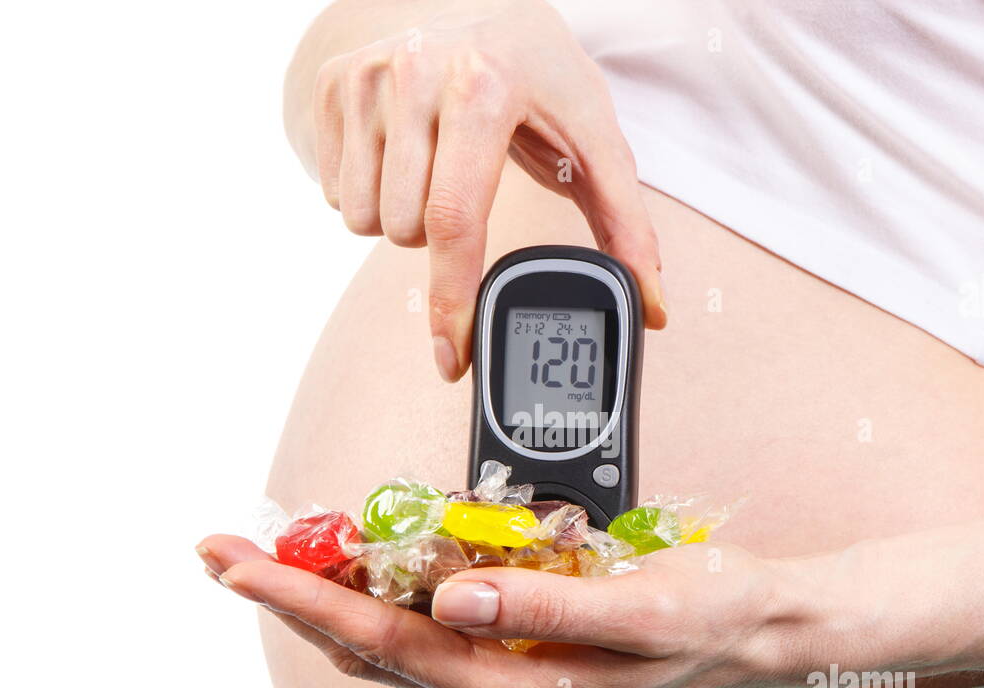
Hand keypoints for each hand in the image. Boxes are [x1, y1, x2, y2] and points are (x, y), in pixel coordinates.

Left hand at [197, 535, 818, 687]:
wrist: (753, 625)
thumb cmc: (707, 617)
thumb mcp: (641, 608)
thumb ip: (546, 604)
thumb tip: (451, 596)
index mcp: (519, 685)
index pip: (386, 643)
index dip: (304, 600)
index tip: (242, 562)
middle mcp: (498, 684)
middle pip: (366, 644)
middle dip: (290, 596)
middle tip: (224, 549)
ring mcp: (503, 664)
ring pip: (389, 636)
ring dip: (327, 592)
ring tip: (274, 546)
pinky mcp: (514, 637)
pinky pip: (427, 620)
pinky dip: (383, 586)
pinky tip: (367, 554)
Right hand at [311, 0, 665, 380]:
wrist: (479, 9)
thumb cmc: (542, 81)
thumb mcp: (594, 140)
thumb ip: (626, 227)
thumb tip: (652, 307)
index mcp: (483, 88)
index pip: (455, 219)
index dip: (451, 299)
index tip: (451, 357)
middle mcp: (416, 74)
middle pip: (404, 232)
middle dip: (438, 238)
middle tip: (468, 189)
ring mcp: (365, 76)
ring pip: (363, 218)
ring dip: (400, 217)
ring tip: (437, 170)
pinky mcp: (331, 85)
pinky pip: (336, 192)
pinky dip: (370, 190)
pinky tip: (404, 154)